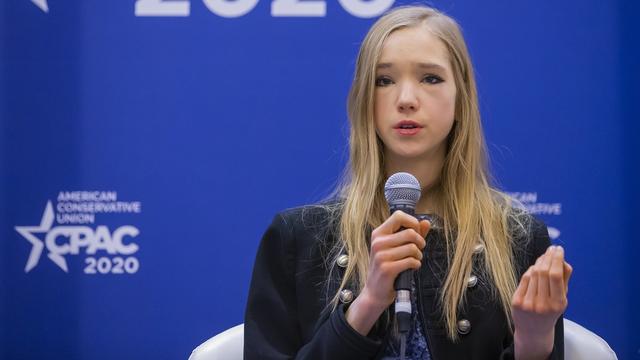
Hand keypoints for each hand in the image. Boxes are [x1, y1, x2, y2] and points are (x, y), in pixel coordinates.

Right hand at [345, 210, 429, 334]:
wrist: (375, 292)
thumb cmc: (387, 268)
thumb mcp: (396, 248)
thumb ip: (412, 234)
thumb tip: (426, 222)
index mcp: (378, 233)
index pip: (399, 216)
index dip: (412, 222)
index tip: (416, 232)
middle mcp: (378, 242)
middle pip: (410, 232)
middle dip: (420, 242)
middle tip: (418, 250)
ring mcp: (381, 255)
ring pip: (412, 248)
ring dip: (418, 255)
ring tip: (414, 260)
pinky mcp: (387, 268)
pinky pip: (411, 261)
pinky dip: (416, 264)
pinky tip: (412, 267)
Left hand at [511, 245, 572, 359]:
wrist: (534, 331)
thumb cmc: (550, 312)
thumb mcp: (562, 299)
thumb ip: (564, 279)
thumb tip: (563, 260)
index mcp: (558, 304)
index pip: (555, 275)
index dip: (556, 259)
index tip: (559, 249)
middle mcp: (543, 304)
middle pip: (544, 272)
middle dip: (548, 257)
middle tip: (551, 248)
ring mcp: (528, 303)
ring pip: (533, 274)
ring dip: (539, 262)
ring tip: (544, 256)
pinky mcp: (517, 302)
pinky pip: (524, 280)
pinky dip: (530, 271)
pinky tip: (535, 267)